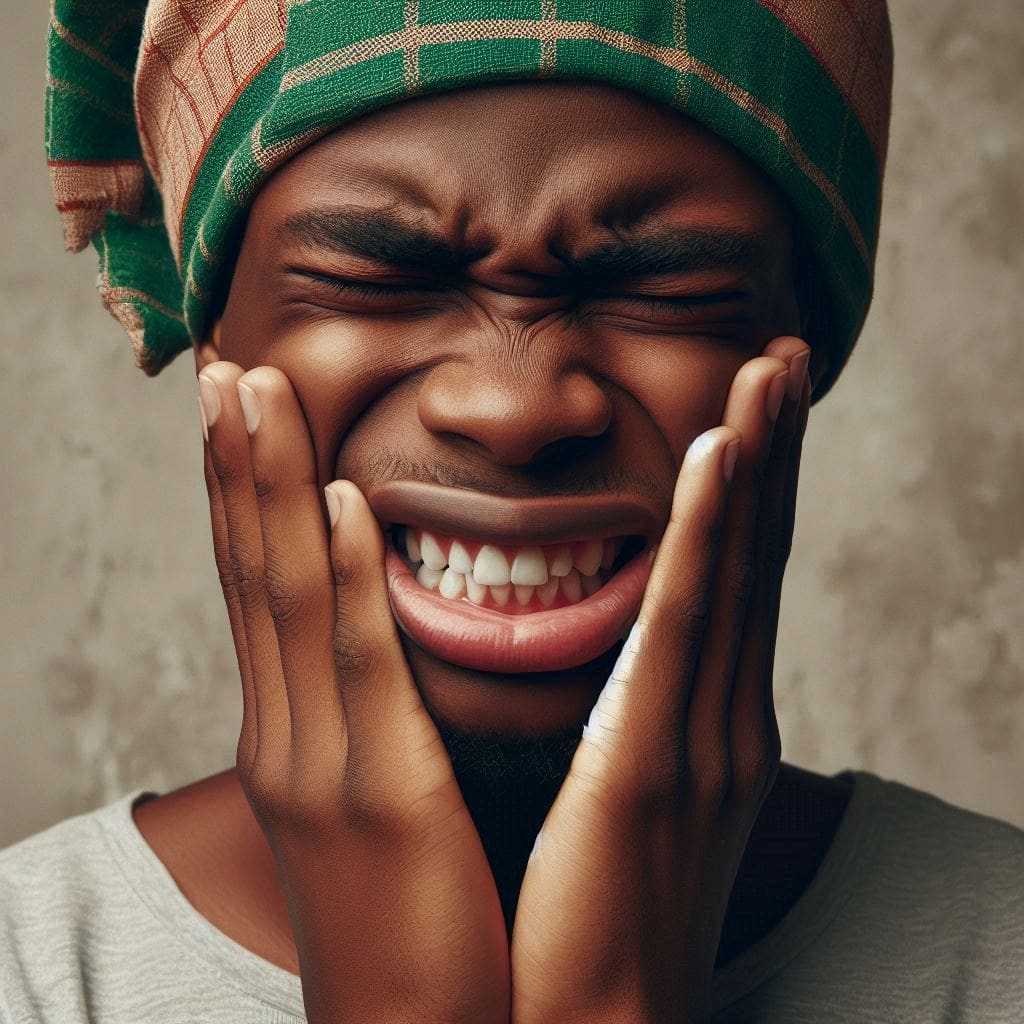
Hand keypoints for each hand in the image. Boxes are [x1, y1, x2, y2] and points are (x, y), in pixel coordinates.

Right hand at [198, 362, 508, 1023]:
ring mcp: (323, 761)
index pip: (261, 588)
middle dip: (239, 467)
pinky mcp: (382, 795)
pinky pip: (359, 666)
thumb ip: (367, 716)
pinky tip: (341, 506)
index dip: (247, 494)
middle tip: (224, 371)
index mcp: (294, 731)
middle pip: (255, 572)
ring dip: (272, 490)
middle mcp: (289, 732)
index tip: (242, 410)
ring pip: (288, 597)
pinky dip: (344, 579)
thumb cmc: (406, 910)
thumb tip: (375, 640)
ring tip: (256, 394)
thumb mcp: (374, 797)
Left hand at [509, 338, 811, 1023]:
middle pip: (758, 558)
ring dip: (755, 464)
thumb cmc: (607, 911)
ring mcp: (703, 734)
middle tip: (784, 360)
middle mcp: (725, 714)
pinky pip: (683, 624)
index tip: (757, 411)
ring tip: (766, 373)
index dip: (756, 491)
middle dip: (774, 453)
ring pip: (735, 572)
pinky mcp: (656, 758)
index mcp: (713, 720)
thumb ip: (645, 722)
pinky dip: (708, 535)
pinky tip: (718, 460)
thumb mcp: (636, 797)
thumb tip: (635, 668)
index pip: (741, 580)